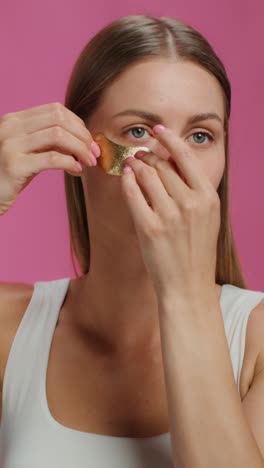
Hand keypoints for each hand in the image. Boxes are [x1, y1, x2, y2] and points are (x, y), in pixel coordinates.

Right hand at [0, 102, 99, 215]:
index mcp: (14, 120)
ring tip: (88, 162)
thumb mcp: (29, 153)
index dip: (78, 124)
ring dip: (80, 149)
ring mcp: (10, 145)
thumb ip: (49, 143)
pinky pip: (52, 158)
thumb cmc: (8, 176)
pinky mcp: (14, 165)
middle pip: (59, 119)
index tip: (89, 141)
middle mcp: (10, 127)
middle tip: (94, 153)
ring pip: (58, 136)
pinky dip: (70, 162)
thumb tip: (83, 141)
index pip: (55, 110)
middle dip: (82, 135)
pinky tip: (77, 170)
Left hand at [121, 125, 220, 298]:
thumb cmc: (196, 250)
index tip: (158, 129)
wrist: (188, 285)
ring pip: (146, 174)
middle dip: (148, 154)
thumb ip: (194, 189)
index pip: (186, 156)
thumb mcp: (207, 216)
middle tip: (139, 152)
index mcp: (208, 197)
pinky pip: (132, 193)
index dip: (169, 138)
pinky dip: (127, 180)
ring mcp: (169, 215)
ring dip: (136, 164)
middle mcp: (191, 203)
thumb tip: (172, 161)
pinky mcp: (149, 227)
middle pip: (162, 164)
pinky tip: (126, 176)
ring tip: (132, 163)